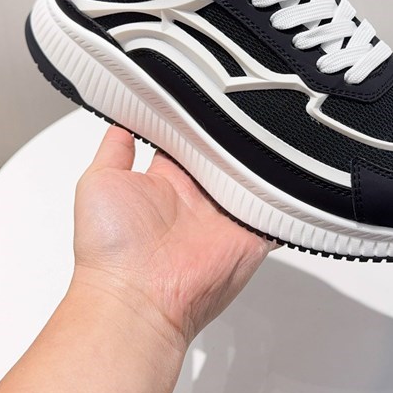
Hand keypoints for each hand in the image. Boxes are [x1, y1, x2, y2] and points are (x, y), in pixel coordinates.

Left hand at [71, 126, 276, 348]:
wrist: (136, 299)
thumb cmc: (110, 249)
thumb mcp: (98, 183)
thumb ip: (114, 149)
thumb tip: (121, 121)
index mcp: (165, 180)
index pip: (188, 139)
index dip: (196, 118)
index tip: (205, 94)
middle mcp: (197, 196)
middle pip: (224, 153)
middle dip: (233, 134)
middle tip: (243, 105)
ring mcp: (226, 215)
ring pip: (254, 176)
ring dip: (261, 158)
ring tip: (271, 128)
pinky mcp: (251, 234)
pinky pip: (279, 210)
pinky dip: (288, 196)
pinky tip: (294, 171)